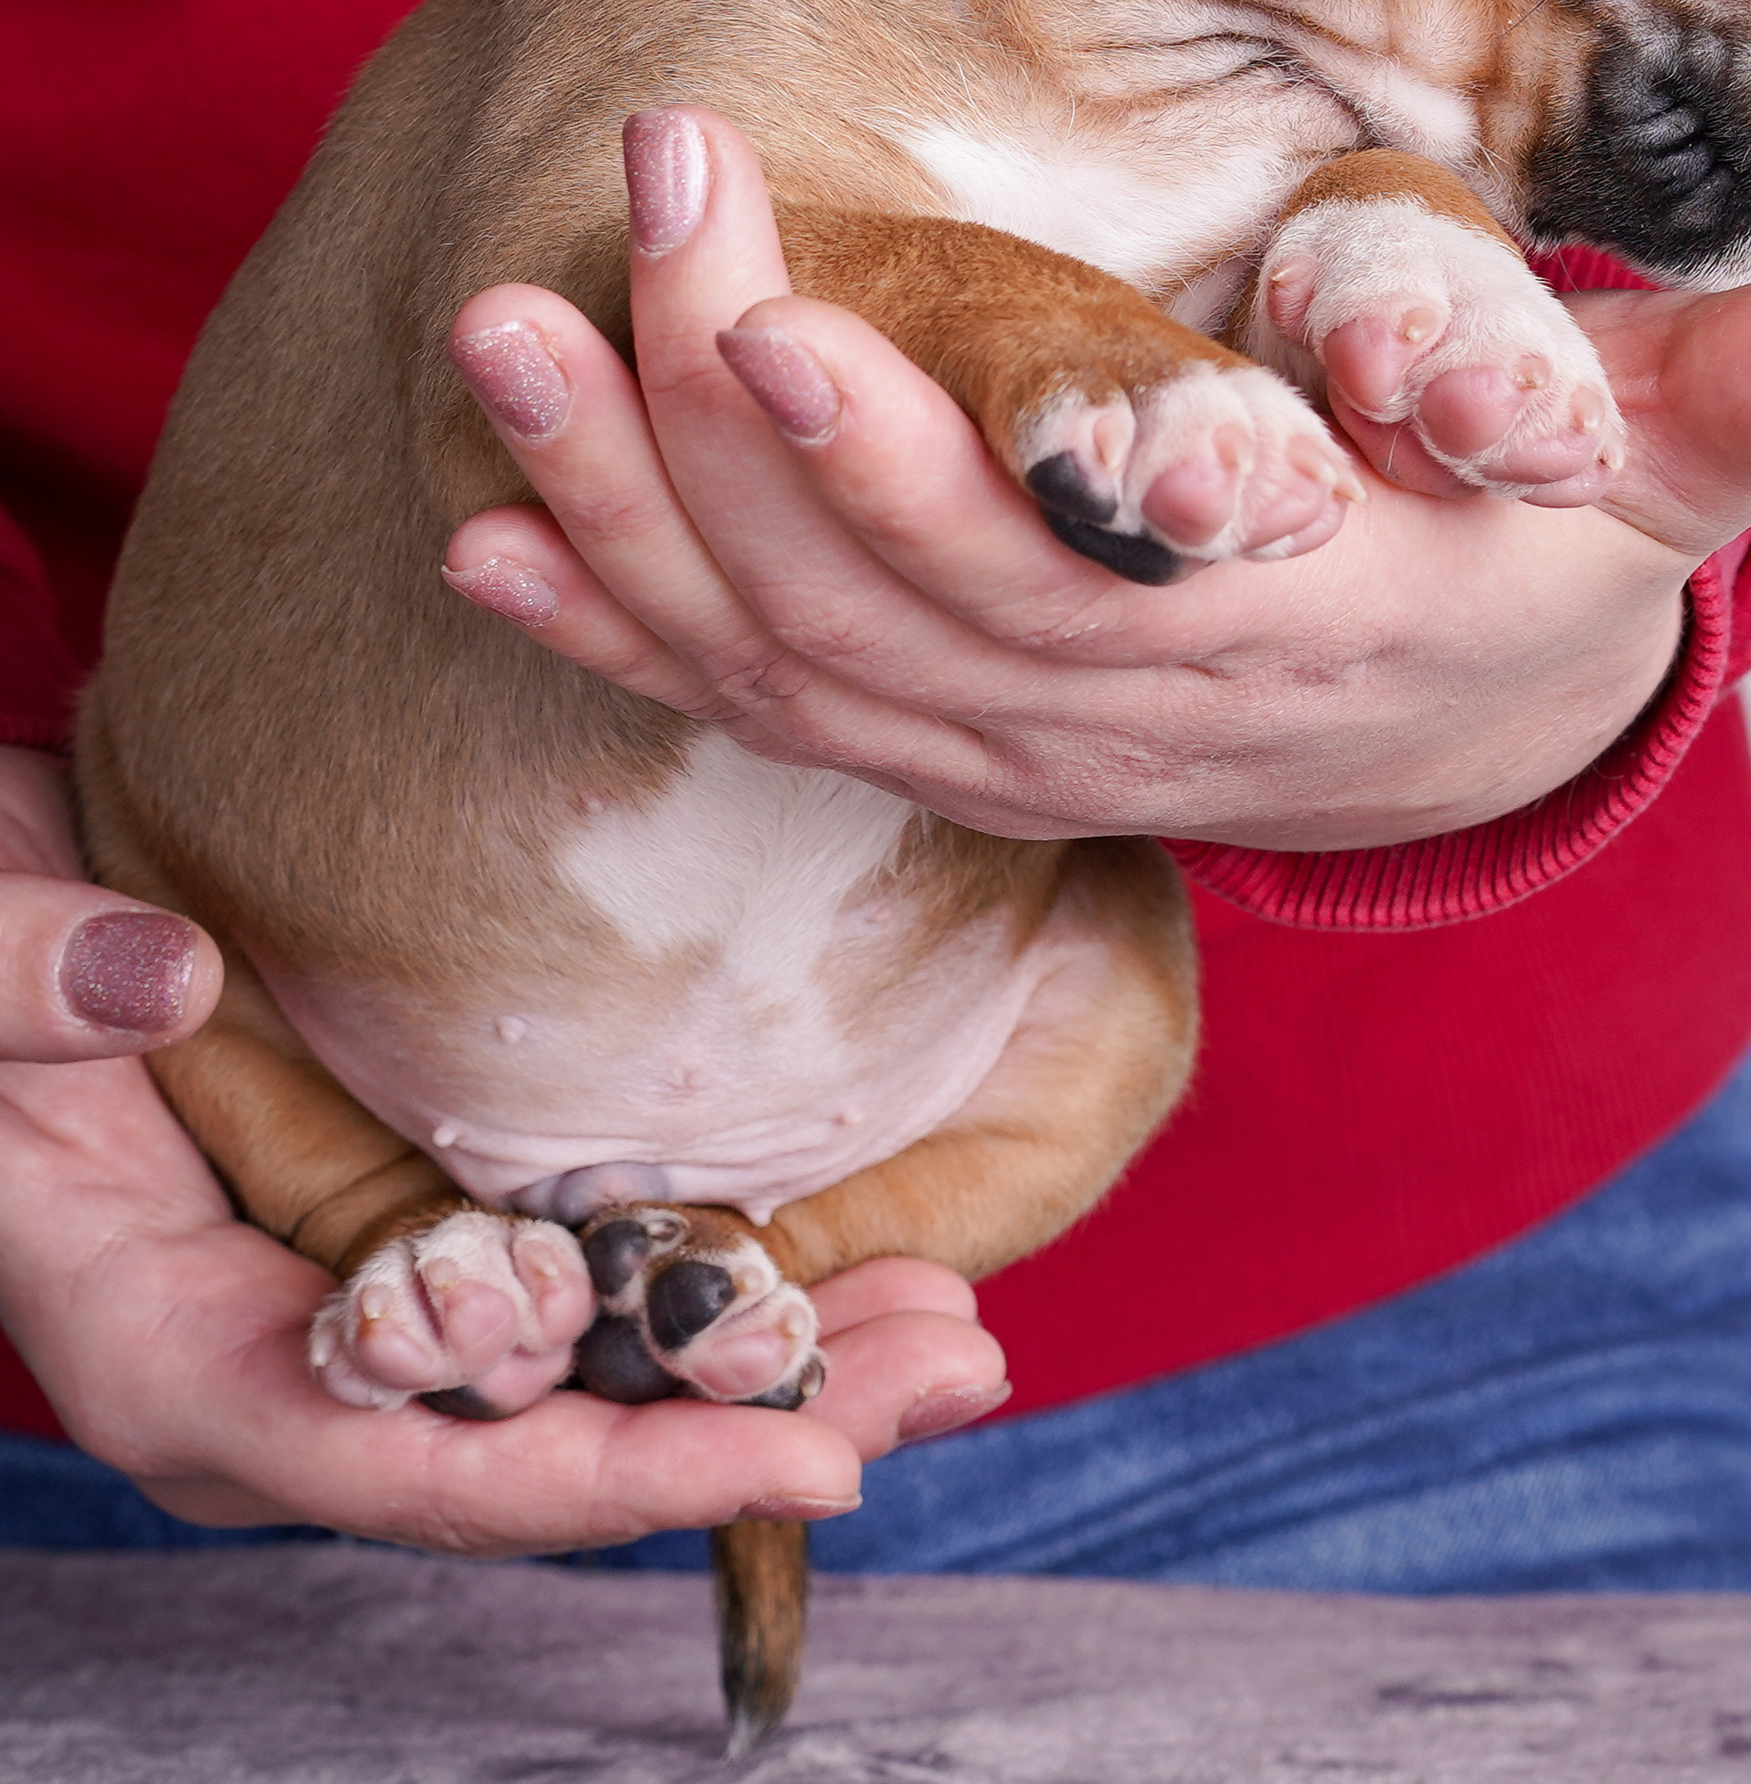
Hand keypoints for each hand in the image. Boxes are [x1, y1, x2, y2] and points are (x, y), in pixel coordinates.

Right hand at [0, 748, 1004, 1546]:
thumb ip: (34, 1000)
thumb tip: (159, 983)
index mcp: (183, 1367)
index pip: (420, 1468)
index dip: (614, 1473)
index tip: (798, 1459)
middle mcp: (299, 1378)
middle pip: (549, 1455)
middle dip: (755, 1430)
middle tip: (953, 1370)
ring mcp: (369, 1319)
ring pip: (589, 1382)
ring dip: (772, 1365)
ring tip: (951, 1329)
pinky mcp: (418, 1242)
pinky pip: (581, 1292)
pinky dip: (711, 1280)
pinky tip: (850, 1256)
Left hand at [441, 115, 1750, 851]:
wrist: (1433, 708)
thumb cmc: (1525, 544)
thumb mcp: (1667, 466)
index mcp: (1275, 625)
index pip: (1069, 557)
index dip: (916, 452)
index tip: (778, 302)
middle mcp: (1105, 706)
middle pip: (872, 586)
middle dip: (725, 414)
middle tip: (630, 202)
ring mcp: (984, 736)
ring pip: (766, 647)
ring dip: (614, 499)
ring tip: (497, 326)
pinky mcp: (903, 722)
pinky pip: (726, 694)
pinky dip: (592, 614)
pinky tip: (474, 512)